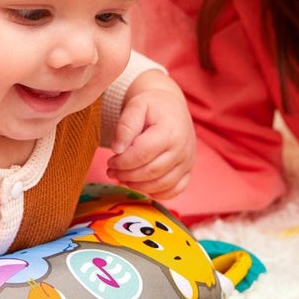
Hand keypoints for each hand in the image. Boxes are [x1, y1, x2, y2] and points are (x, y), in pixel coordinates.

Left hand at [105, 70, 195, 199]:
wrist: (171, 107)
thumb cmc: (152, 106)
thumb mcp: (136, 106)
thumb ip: (125, 126)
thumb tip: (117, 150)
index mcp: (170, 131)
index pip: (142, 154)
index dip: (123, 161)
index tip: (110, 161)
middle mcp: (183, 149)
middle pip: (151, 172)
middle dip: (126, 175)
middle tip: (112, 171)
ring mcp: (188, 162)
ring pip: (162, 185)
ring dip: (138, 186)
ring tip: (123, 177)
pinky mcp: (188, 171)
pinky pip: (174, 191)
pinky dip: (156, 193)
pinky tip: (141, 184)